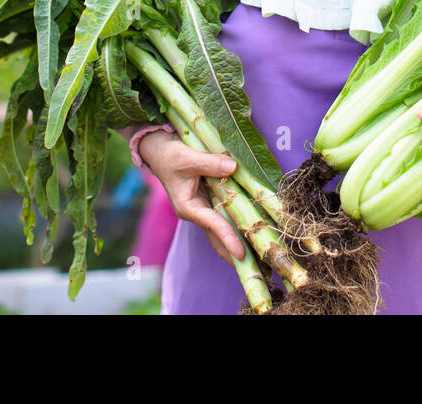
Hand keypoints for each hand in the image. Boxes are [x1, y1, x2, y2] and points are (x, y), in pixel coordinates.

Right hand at [137, 129, 245, 264]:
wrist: (160, 151)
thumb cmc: (170, 156)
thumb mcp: (188, 157)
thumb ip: (210, 163)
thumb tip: (233, 167)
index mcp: (188, 207)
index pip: (213, 225)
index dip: (229, 239)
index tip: (242, 255)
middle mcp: (197, 212)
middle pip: (219, 239)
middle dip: (236, 255)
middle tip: (258, 269)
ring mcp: (204, 209)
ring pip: (224, 231)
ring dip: (240, 243)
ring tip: (260, 258)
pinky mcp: (210, 202)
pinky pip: (227, 217)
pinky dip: (239, 225)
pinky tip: (254, 232)